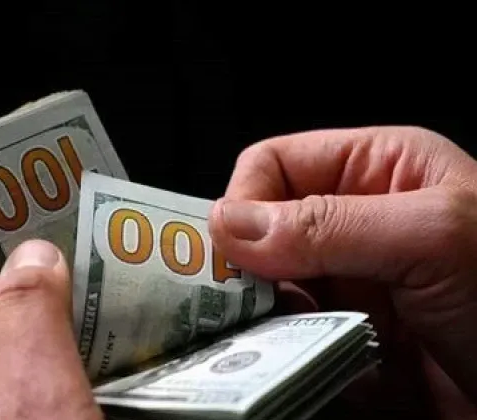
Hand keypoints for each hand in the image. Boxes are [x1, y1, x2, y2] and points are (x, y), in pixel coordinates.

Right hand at [208, 126, 476, 418]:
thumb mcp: (433, 237)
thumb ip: (329, 224)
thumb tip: (227, 223)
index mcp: (375, 170)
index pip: (274, 164)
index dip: (246, 200)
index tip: (230, 251)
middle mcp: (354, 223)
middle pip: (261, 228)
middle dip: (243, 263)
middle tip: (234, 302)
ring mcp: (349, 284)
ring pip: (266, 286)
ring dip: (259, 312)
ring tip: (271, 337)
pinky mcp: (346, 338)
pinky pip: (287, 337)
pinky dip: (278, 351)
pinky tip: (292, 363)